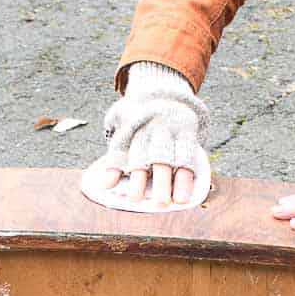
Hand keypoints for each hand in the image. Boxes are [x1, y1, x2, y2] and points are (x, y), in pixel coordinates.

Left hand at [100, 62, 208, 205]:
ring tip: (178, 201)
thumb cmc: (139, 123)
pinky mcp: (187, 130)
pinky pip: (191, 153)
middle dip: (155, 180)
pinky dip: (190, 174)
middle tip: (154, 202)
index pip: (126, 152)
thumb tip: (104, 185)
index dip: (123, 172)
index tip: (124, 193)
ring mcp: (170, 129)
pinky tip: (190, 190)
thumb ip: (115, 158)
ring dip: (177, 180)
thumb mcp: (123, 131)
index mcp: (132, 129)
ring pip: (174, 156)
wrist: (164, 93)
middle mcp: (151, 129)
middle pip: (152, 157)